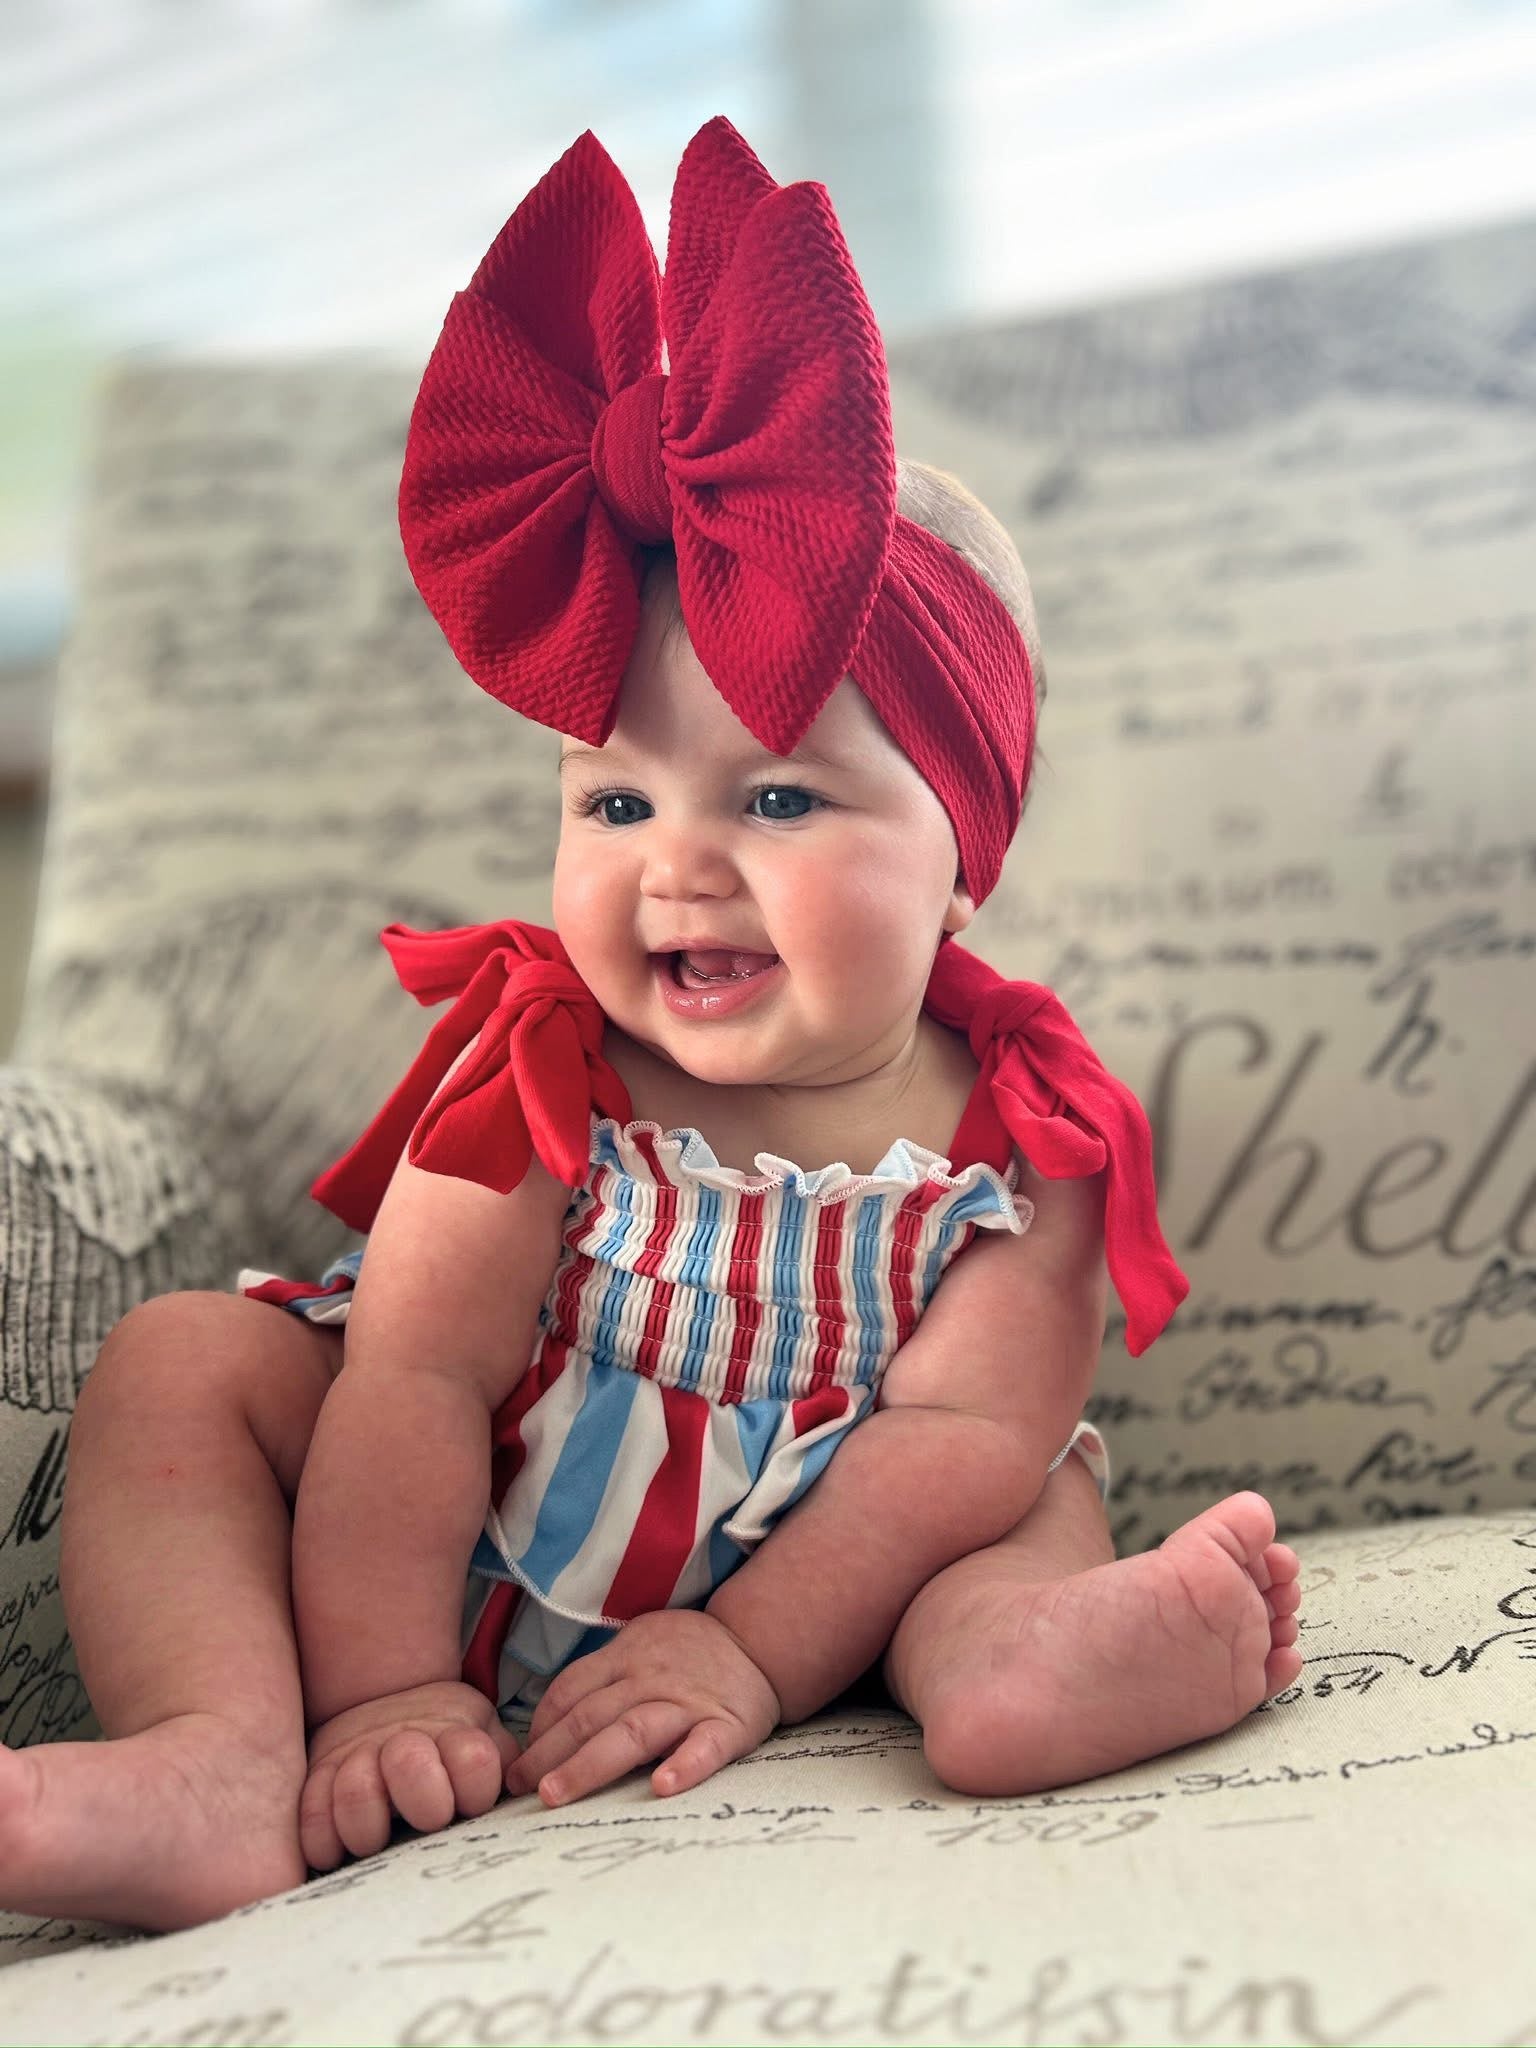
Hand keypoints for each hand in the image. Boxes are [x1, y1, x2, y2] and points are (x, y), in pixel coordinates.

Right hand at [301, 1679, 520, 1869]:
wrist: (385, 1697)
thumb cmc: (446, 1737)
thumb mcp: (484, 1735)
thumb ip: (505, 1763)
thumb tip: (531, 1792)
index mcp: (454, 1730)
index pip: (474, 1762)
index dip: (475, 1792)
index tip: (470, 1805)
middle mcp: (404, 1739)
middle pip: (411, 1767)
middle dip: (424, 1804)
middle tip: (427, 1820)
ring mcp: (357, 1755)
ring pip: (357, 1792)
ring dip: (370, 1828)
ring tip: (379, 1838)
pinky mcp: (318, 1774)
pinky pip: (311, 1814)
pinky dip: (322, 1842)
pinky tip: (338, 1851)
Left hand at [504, 1609, 780, 1807]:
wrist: (758, 1640)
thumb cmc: (688, 1651)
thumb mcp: (639, 1642)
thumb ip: (602, 1675)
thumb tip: (549, 1721)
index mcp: (625, 1658)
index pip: (570, 1692)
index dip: (539, 1728)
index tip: (519, 1764)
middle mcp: (650, 1679)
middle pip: (591, 1716)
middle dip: (549, 1753)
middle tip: (519, 1789)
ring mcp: (687, 1703)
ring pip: (633, 1732)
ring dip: (591, 1764)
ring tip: (557, 1795)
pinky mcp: (726, 1725)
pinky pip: (704, 1746)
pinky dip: (684, 1766)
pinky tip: (662, 1787)